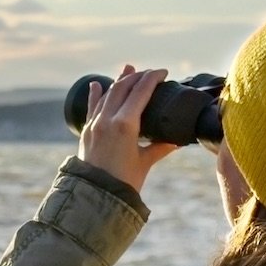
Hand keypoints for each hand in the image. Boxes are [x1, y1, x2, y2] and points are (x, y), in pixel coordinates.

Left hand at [79, 65, 180, 195]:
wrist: (95, 196)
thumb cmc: (124, 182)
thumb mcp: (145, 162)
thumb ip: (161, 147)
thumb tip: (178, 139)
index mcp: (125, 124)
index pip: (140, 91)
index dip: (152, 78)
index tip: (163, 72)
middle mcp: (108, 119)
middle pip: (123, 87)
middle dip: (138, 76)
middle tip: (150, 72)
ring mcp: (95, 124)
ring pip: (108, 94)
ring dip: (120, 80)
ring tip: (129, 69)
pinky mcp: (87, 131)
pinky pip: (92, 107)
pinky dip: (96, 94)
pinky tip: (96, 84)